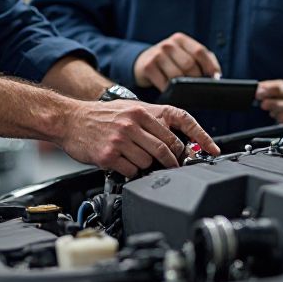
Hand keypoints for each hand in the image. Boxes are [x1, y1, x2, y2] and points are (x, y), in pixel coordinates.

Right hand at [58, 99, 219, 178]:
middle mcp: (133, 123)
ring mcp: (121, 140)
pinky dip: (131, 171)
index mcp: (141, 110)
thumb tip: (176, 139)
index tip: (213, 149)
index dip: (200, 136)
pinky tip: (122, 164)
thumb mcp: (128, 109)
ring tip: (135, 159)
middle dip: (174, 161)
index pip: (180, 122)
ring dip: (146, 166)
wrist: (69, 120)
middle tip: (172, 166)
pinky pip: (131, 171)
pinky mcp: (109, 155)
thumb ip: (150, 121)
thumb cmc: (99, 116)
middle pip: (167, 148)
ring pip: (149, 162)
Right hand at [133, 32, 221, 90]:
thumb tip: (216, 76)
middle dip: (195, 79)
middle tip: (195, 87)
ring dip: (182, 87)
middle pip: (189, 65)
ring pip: (177, 76)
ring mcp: (157, 54)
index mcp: (181, 39)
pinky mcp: (148, 67)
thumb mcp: (185, 54)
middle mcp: (168, 44)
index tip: (215, 78)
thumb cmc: (170, 61)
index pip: (200, 51)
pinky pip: (164, 84)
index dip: (209, 66)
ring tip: (183, 90)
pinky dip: (170, 91)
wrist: (143, 62)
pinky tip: (170, 91)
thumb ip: (204, 61)